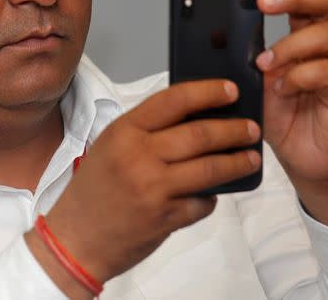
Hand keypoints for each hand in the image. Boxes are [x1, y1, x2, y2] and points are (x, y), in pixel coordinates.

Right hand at [25, 80, 261, 295]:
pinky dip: (213, 197)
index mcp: (124, 131)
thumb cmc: (92, 190)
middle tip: (250, 128)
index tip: (230, 90)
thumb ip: (146, 130)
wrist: (75, 238)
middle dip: (233, 130)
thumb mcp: (111, 146)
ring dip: (237, 162)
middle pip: (199, 134)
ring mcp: (153, 188)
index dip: (207, 92)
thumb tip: (193, 117)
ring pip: (210, 168)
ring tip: (251, 158)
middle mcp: (138, 156)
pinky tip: (215, 193)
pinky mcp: (165, 217)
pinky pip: (202, 202)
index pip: (173, 100)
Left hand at [250, 0, 327, 228]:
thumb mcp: (253, 79)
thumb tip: (211, 34)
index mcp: (307, 31)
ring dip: (290, 44)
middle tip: (263, 3)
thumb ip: (243, 54)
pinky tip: (283, 87)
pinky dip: (302, 75)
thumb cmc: (282, 117)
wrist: (307, 160)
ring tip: (264, 62)